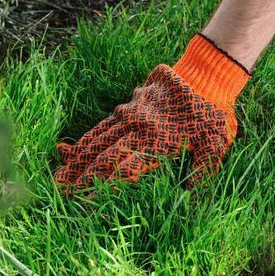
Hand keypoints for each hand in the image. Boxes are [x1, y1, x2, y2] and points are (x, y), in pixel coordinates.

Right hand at [55, 35, 248, 189]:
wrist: (207, 74)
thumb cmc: (214, 114)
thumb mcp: (215, 147)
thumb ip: (201, 174)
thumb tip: (190, 199)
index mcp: (157, 142)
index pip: (125, 170)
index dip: (104, 186)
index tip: (86, 201)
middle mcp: (139, 128)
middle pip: (105, 156)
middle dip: (82, 175)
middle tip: (61, 191)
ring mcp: (132, 113)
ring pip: (100, 138)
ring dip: (79, 157)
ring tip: (60, 174)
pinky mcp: (131, 102)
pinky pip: (106, 122)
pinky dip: (89, 136)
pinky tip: (75, 147)